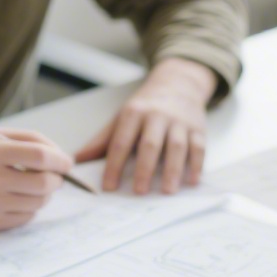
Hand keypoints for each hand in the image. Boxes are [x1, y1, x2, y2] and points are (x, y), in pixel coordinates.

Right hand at [0, 129, 73, 230]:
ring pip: (38, 202)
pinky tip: (20, 197)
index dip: (60, 159)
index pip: (39, 156)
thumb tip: (60, 157)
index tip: (67, 162)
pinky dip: (30, 207)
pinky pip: (25, 217)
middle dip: (57, 179)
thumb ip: (25, 140)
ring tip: (37, 185)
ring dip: (45, 193)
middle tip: (56, 175)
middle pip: (44, 183)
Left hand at [76, 58, 215, 194]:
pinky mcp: (198, 129)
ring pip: (177, 147)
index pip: (121, 142)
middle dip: (145, 169)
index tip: (109, 187)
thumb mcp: (121, 117)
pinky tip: (191, 181)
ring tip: (167, 190)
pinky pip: (199, 147)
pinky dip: (196, 165)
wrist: (178, 84)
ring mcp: (179, 122)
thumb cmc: (146, 107)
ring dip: (172, 170)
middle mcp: (157, 116)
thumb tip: (77, 160)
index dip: (114, 165)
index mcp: (134, 113)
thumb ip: (101, 141)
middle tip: (139, 191)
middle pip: (150, 144)